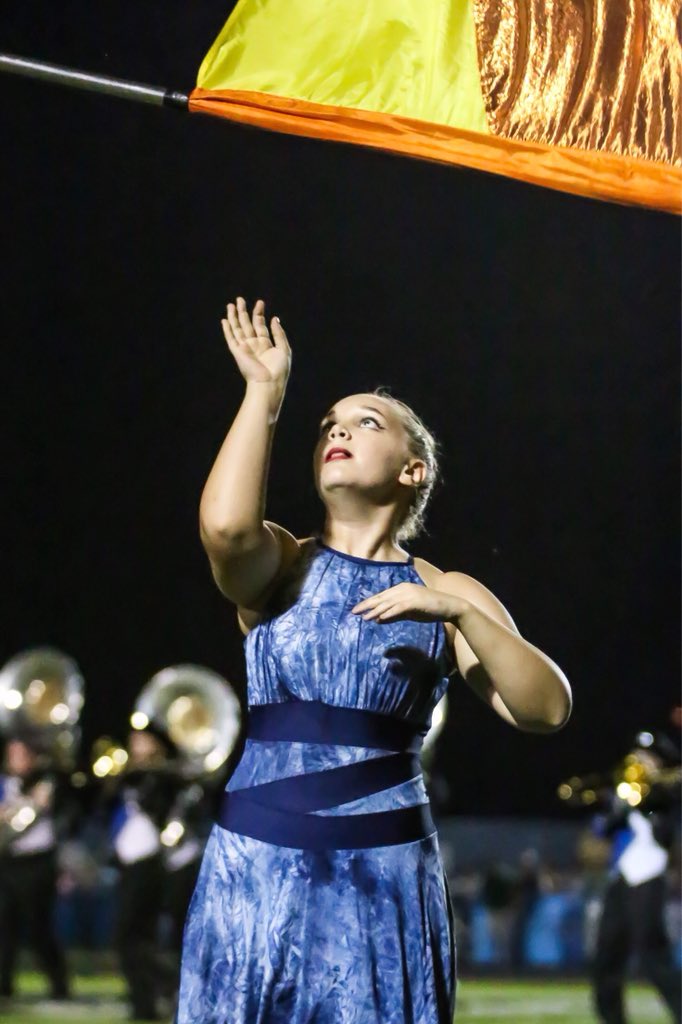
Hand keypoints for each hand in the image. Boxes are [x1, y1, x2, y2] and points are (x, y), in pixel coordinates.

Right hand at [222, 297, 290, 387]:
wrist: (268, 383)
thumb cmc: (279, 370)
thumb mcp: (284, 348)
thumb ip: (279, 333)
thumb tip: (275, 318)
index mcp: (265, 345)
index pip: (260, 325)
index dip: (259, 313)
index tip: (260, 302)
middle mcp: (253, 345)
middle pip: (246, 325)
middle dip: (243, 312)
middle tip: (240, 299)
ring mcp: (245, 348)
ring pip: (237, 329)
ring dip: (234, 316)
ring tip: (231, 304)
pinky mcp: (237, 352)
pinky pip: (231, 338)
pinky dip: (227, 329)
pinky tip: (225, 320)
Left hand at [351, 582, 468, 622]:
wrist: (449, 606)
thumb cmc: (430, 609)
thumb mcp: (409, 613)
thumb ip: (394, 615)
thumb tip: (378, 619)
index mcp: (401, 588)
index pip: (381, 596)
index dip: (368, 602)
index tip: (357, 609)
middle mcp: (403, 588)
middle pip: (381, 597)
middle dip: (366, 605)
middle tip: (353, 611)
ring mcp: (409, 594)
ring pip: (388, 603)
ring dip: (375, 610)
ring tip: (364, 617)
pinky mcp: (414, 601)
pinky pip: (398, 608)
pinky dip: (388, 613)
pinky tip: (380, 619)